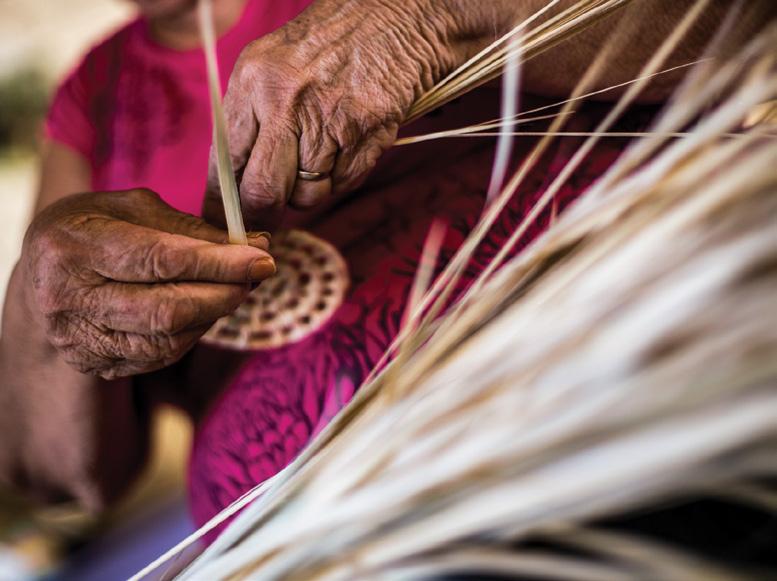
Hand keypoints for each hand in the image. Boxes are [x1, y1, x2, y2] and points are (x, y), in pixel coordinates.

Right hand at [21, 188, 274, 378]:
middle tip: (257, 274)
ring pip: (169, 338)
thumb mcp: (131, 210)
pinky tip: (205, 309)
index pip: (159, 260)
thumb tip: (256, 244)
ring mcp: (79, 339)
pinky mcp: (94, 364)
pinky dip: (194, 332)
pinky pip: (161, 355)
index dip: (217, 263)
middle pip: (167, 308)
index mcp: (73, 247)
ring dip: (215, 313)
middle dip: (224, 292)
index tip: (262, 258)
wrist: (43, 277)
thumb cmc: (94, 230)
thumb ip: (190, 228)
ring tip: (233, 287)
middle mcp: (68, 299)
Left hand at [203, 0, 456, 228]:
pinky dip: (343, 176)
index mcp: (252, 81)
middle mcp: (284, 100)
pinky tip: (349, 143)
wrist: (397, 16)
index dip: (223, 204)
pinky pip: (343, 183)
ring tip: (323, 153)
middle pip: (261, 191)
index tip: (227, 224)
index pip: (224, 162)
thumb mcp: (274, 64)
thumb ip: (251, 117)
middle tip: (268, 222)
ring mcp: (328, 117)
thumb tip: (234, 180)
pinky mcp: (367, 131)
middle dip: (264, 214)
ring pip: (307, 195)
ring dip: (311, 189)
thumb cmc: (333, 42)